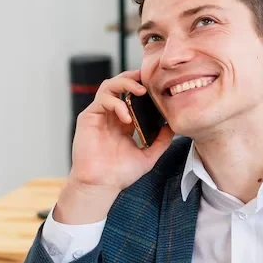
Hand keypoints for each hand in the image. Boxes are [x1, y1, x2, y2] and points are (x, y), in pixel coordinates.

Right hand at [54, 71, 173, 223]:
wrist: (101, 185)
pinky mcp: (88, 117)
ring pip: (109, 86)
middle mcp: (111, 115)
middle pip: (120, 85)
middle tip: (149, 80)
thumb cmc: (120, 174)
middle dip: (134, 78)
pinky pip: (102, 100)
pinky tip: (126, 117)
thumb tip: (173, 127)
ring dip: (125, 84)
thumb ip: (161, 141)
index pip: (133, 96)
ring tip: (140, 91)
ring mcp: (99, 114)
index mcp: (124, 121)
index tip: (158, 85)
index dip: (143, 87)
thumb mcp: (148, 156)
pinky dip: (116, 104)